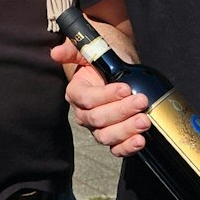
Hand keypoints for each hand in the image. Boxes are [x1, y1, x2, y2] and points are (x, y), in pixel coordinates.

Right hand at [50, 40, 148, 155]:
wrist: (118, 70)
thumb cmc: (103, 61)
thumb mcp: (89, 50)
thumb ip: (72, 50)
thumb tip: (56, 53)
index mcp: (76, 93)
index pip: (87, 99)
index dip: (106, 96)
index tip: (125, 88)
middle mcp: (84, 113)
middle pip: (98, 119)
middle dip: (121, 111)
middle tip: (141, 101)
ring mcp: (98, 128)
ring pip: (106, 136)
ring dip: (126, 130)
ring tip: (144, 121)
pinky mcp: (112, 138)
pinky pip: (116, 148)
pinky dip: (128, 147)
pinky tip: (139, 141)